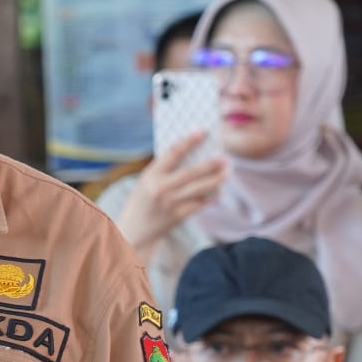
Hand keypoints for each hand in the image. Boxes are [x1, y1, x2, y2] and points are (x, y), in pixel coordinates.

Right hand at [116, 131, 226, 255]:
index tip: (202, 130)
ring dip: (217, 179)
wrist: (134, 231)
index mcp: (151, 175)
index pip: (172, 153)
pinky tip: (219, 190)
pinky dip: (212, 196)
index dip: (188, 141)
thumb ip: (165, 168)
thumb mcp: (147, 180)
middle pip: (191, 172)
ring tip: (228, 171)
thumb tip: (194, 153)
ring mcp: (171, 204)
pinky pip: (201, 204)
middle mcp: (161, 189)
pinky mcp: (179, 216)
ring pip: (200, 189)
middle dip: (210, 164)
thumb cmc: (143, 199)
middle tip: (224, 156)